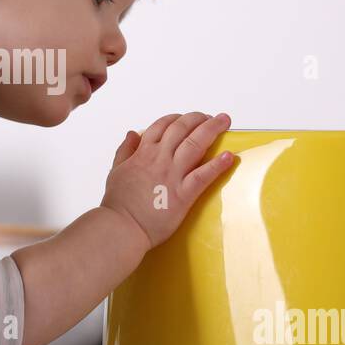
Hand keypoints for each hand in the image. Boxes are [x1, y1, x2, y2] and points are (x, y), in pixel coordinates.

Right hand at [100, 112, 235, 250]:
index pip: (162, 125)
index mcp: (143, 153)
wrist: (122, 226)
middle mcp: (160, 159)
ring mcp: (173, 175)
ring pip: (195, 144)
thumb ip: (125, 150)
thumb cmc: (118, 203)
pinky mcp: (183, 194)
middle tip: (212, 117)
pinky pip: (203, 175)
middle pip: (182, 128)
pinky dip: (217, 165)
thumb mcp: (116, 170)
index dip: (177, 118)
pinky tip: (229, 156)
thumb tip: (132, 133)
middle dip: (199, 118)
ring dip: (212, 129)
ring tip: (224, 122)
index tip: (186, 118)